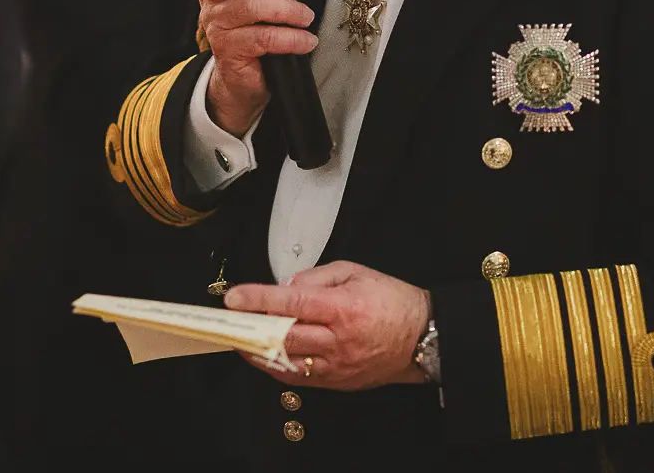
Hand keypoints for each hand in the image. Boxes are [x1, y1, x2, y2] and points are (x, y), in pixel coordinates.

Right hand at [195, 0, 317, 135]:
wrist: (245, 81)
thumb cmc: (255, 33)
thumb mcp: (260, 1)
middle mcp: (211, 2)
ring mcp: (217, 26)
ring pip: (248, 6)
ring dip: (286, 9)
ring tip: (305, 17)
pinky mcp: (229, 51)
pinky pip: (263, 38)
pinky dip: (291, 38)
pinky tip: (306, 40)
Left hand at [224, 261, 430, 390]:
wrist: (424, 336)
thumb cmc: (392, 301)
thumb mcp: (355, 272)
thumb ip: (316, 277)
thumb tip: (285, 288)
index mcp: (343, 308)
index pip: (291, 303)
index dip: (258, 299)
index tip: (234, 297)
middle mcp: (339, 340)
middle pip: (283, 337)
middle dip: (251, 328)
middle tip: (230, 319)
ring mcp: (338, 365)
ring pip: (287, 363)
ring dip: (259, 352)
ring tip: (241, 338)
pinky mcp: (339, 382)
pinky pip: (300, 378)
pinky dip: (278, 367)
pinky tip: (266, 356)